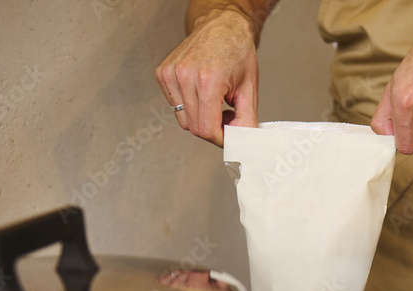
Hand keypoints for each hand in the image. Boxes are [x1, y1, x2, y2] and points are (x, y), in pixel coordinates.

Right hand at [154, 8, 259, 145]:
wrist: (222, 26)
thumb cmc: (237, 52)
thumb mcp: (250, 89)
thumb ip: (246, 120)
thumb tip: (241, 142)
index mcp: (208, 80)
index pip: (206, 129)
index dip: (220, 138)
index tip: (229, 135)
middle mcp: (185, 76)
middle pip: (194, 127)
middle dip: (212, 129)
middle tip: (226, 115)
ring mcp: (171, 74)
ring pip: (183, 120)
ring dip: (200, 118)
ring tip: (215, 103)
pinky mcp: (163, 74)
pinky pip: (175, 106)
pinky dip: (189, 106)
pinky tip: (201, 93)